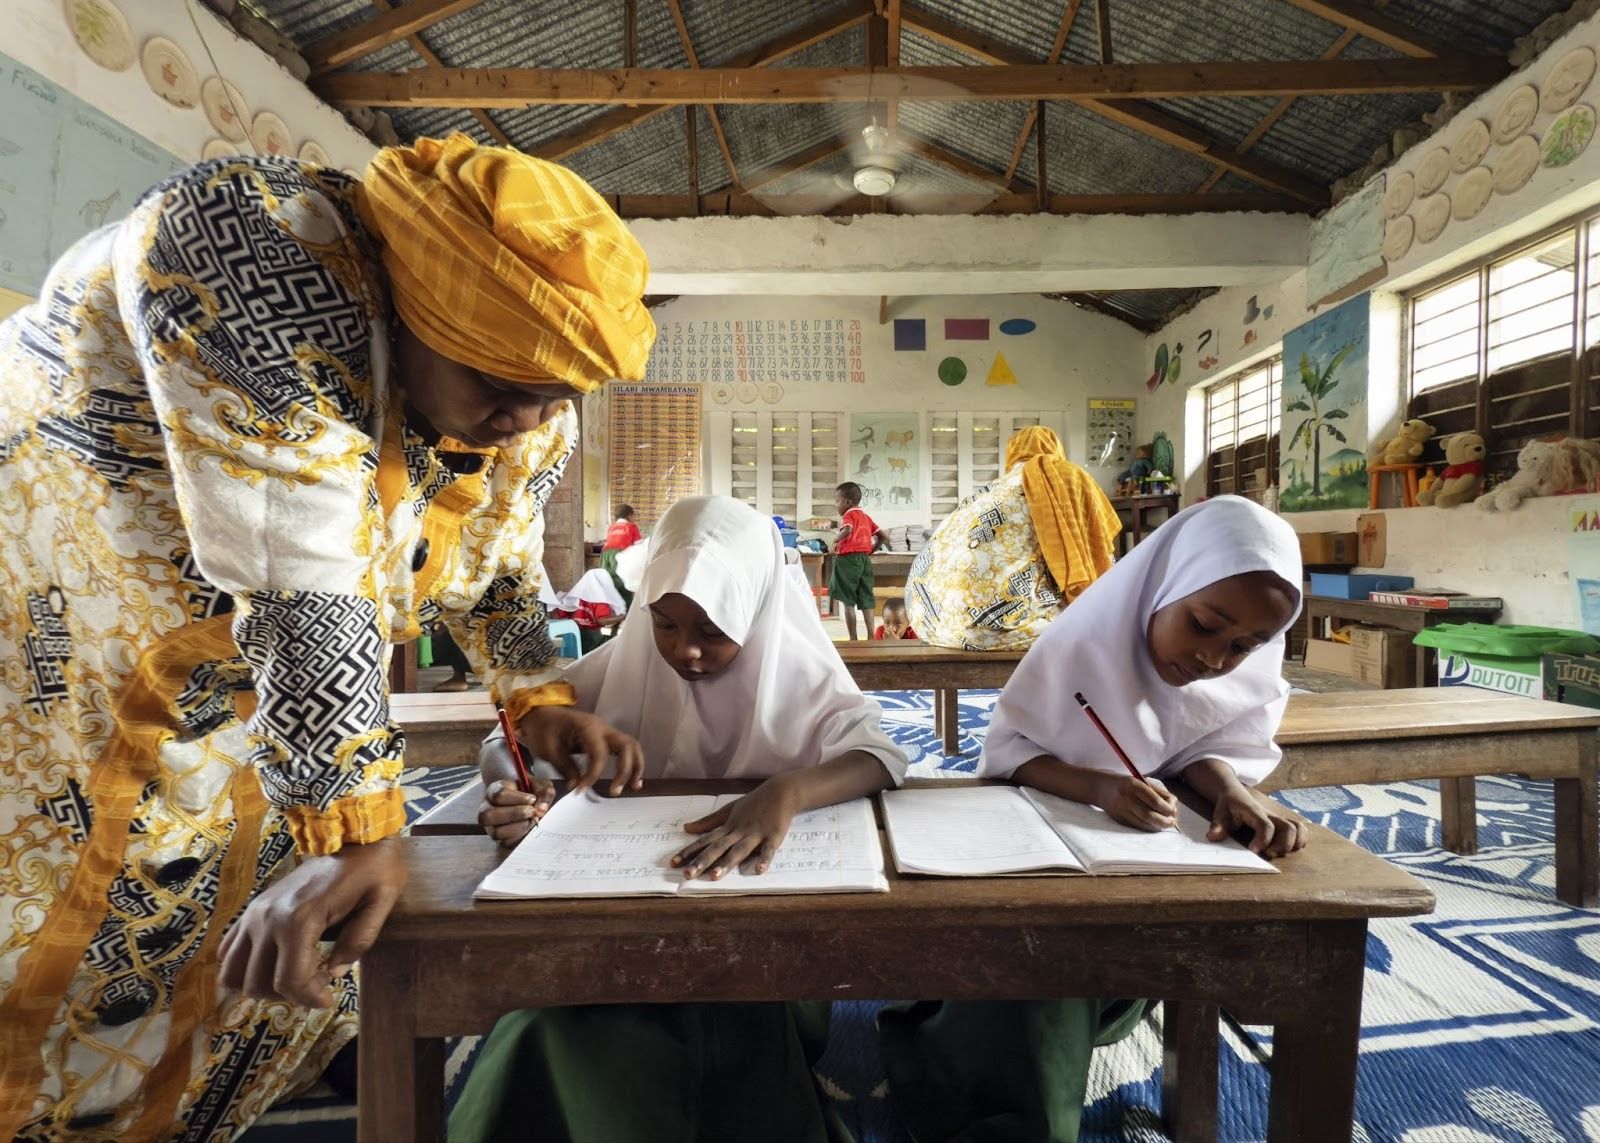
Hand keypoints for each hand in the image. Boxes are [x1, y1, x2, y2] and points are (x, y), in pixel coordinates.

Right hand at [219, 837, 406, 1007]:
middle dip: (290, 994)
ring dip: (263, 985)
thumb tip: (335, 972)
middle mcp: (268, 918)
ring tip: (295, 975)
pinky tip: (276, 963)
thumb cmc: (373, 867)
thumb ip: (359, 941)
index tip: (330, 1000)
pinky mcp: (253, 909)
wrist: (353, 833)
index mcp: (300, 918)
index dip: (310, 999)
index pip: (289, 981)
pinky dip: (244, 967)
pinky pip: (228, 950)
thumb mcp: (381, 902)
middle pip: (259, 983)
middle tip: (318, 983)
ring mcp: (255, 913)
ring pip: (234, 973)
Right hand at [477, 777, 556, 847]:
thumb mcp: (541, 785)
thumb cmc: (531, 791)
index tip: (532, 798)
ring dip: (517, 828)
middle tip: (532, 811)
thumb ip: (544, 793)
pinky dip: (519, 837)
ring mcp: (490, 825)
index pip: (498, 795)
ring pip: (495, 832)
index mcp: (495, 790)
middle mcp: (487, 808)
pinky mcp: (499, 838)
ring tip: (531, 820)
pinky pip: (504, 843)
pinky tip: (529, 828)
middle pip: (488, 815)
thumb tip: (541, 810)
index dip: (517, 798)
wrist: (529, 800)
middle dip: (514, 814)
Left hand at [517, 705, 643, 795]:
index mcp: (587, 727)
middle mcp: (603, 727)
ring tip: (634, 786)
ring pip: (632, 746)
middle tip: (615, 791)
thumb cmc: (543, 729)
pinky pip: (626, 749)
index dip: (592, 775)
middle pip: (626, 746)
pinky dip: (632, 763)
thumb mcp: (547, 749)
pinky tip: (633, 780)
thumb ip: (565, 768)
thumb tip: (577, 786)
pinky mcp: (606, 737)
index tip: (579, 791)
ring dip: (635, 766)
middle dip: (624, 770)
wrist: (541, 714)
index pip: (599, 754)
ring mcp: (607, 731)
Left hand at [672, 776, 799, 879]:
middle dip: (702, 862)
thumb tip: (686, 828)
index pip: (705, 841)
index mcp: (728, 827)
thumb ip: (708, 822)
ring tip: (714, 876)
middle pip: (718, 848)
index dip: (689, 852)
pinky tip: (758, 870)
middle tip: (687, 875)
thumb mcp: (729, 810)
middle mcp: (738, 831)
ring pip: (738, 851)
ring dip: (726, 863)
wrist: (780, 792)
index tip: (673, 863)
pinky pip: (768, 850)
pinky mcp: (773, 836)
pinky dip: (764, 860)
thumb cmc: (754, 803)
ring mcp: (756, 834)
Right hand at [1096, 774, 1177, 831]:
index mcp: (1133, 785)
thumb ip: (1158, 792)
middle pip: (1150, 816)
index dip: (1167, 809)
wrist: (1099, 787)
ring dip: (1158, 826)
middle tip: (1172, 822)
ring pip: (1144, 824)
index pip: (1155, 802)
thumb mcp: (1141, 782)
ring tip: (1165, 823)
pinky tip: (1154, 825)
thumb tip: (1173, 806)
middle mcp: (1126, 798)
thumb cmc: (1125, 783)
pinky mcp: (1118, 819)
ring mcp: (1120, 810)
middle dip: (1164, 821)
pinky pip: (1137, 826)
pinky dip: (1148, 827)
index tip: (1174, 811)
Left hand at [1207, 787, 1306, 857]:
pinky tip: (1285, 848)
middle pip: (1289, 828)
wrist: (1234, 791)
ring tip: (1278, 852)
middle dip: (1283, 845)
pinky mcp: (1282, 823)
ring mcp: (1278, 819)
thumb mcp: (1220, 811)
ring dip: (1294, 844)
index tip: (1253, 851)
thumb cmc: (1229, 803)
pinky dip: (1299, 840)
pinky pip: (1299, 830)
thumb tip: (1213, 837)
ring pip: (1298, 828)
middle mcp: (1271, 816)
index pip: (1266, 826)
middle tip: (1268, 854)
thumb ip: (1218, 824)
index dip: (1263, 840)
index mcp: (1255, 812)